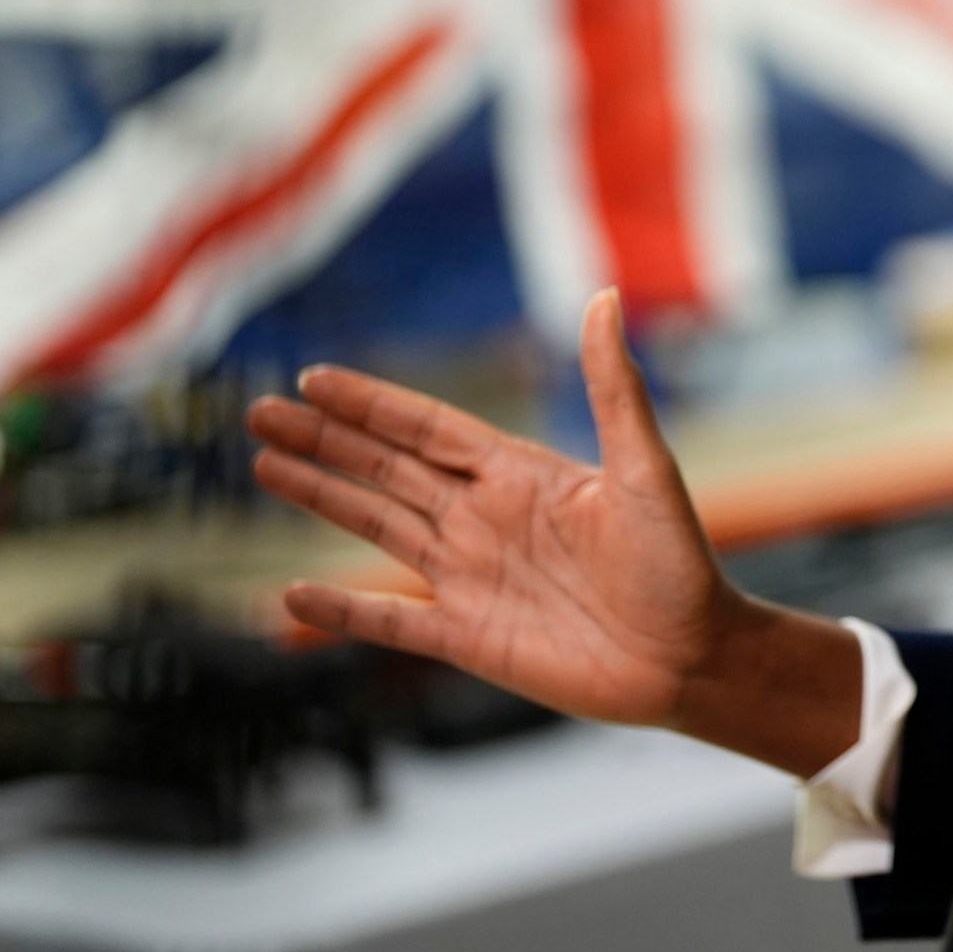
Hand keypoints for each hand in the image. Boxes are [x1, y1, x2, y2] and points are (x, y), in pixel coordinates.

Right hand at [246, 289, 860, 776]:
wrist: (693, 655)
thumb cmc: (679, 559)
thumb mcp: (644, 466)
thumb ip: (614, 386)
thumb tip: (606, 297)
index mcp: (520, 474)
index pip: (426, 428)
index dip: (370, 404)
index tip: (314, 379)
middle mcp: (485, 519)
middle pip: (386, 470)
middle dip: (324, 441)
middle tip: (259, 413)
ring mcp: (471, 578)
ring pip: (378, 528)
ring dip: (321, 499)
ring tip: (262, 467)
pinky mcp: (470, 638)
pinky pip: (391, 621)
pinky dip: (342, 610)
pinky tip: (290, 595)